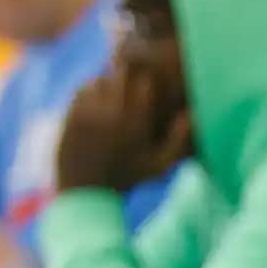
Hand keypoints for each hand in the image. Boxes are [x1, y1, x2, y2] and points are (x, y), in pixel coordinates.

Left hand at [56, 63, 192, 193]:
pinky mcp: (72, 113)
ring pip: (101, 79)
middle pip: (122, 74)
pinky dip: (91, 91)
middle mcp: (111, 114)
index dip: (148, 82)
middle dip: (128, 77)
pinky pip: (83, 89)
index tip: (149, 90)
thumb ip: (180, 139)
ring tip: (115, 97)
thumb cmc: (127, 180)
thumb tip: (194, 113)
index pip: (145, 83)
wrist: (86, 193)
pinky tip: (97, 104)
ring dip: (109, 83)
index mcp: (134, 123)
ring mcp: (88, 112)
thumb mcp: (160, 165)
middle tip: (131, 86)